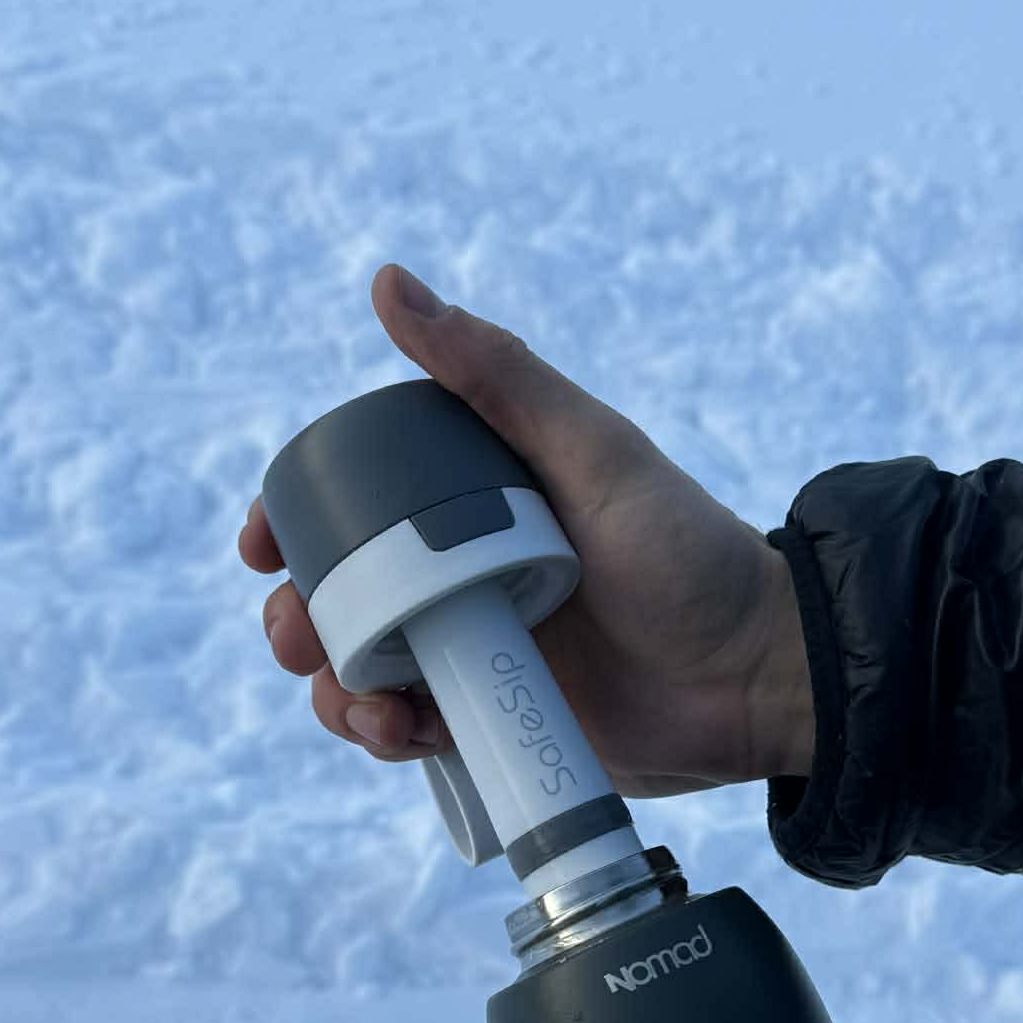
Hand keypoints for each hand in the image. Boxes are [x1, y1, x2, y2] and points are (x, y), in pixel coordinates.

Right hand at [239, 263, 815, 795]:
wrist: (760, 677)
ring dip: (337, 689)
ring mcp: (478, 655)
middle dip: (300, 617)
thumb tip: (391, 285)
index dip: (298, 521)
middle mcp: (466, 578)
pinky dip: (387, 737)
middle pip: (342, 596)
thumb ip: (498, 376)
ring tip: (365, 704)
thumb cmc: (691, 553)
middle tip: (297, 634)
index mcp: (477, 505)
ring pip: (363, 671)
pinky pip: (413, 734)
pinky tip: (400, 735)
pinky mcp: (496, 726)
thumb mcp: (593, 453)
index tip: (261, 543)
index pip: (360, 505)